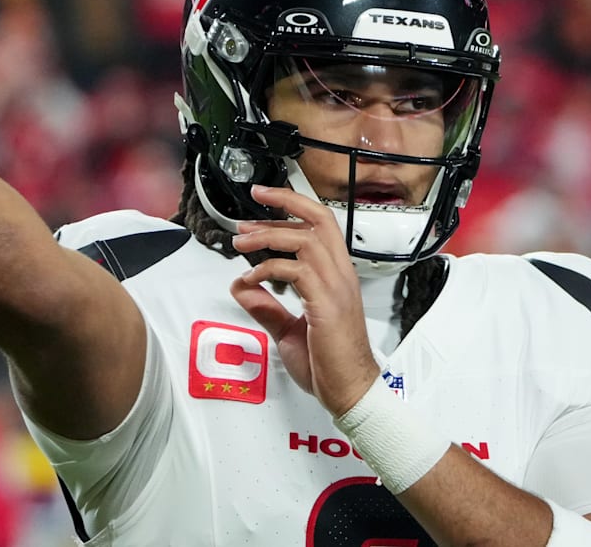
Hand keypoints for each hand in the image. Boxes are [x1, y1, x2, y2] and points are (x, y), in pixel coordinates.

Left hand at [230, 184, 379, 415]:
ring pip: (305, 239)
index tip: (263, 199)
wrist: (349, 391)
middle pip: (319, 219)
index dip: (292, 207)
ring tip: (241, 241)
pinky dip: (267, 269)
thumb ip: (267, 306)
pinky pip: (296, 271)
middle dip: (284, 203)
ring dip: (268, 235)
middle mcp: (340, 274)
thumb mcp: (288, 330)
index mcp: (337, 276)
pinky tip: (250, 280)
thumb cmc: (328, 364)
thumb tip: (242, 287)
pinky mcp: (327, 303)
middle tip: (252, 203)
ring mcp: (336, 287)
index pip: (320, 225)